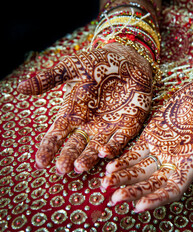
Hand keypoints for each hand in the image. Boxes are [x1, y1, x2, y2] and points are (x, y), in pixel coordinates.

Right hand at [18, 43, 152, 174]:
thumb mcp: (72, 68)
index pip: (57, 135)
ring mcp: (108, 126)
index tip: (41, 162)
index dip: (48, 148)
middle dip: (67, 157)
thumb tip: (20, 87)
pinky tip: (104, 153)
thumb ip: (50, 78)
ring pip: (96, 147)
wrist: (128, 58)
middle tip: (61, 168)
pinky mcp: (128, 125)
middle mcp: (89, 124)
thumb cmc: (99, 62)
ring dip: (88, 158)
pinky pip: (119, 140)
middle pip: (75, 145)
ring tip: (79, 167)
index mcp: (73, 113)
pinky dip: (112, 147)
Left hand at [101, 79, 192, 211]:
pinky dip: (122, 161)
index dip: (158, 199)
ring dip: (123, 178)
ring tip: (105, 184)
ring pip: (139, 170)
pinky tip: (108, 166)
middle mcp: (176, 159)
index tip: (140, 207)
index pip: (175, 187)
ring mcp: (162, 148)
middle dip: (134, 192)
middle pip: (152, 183)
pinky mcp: (152, 135)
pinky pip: (134, 153)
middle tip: (114, 198)